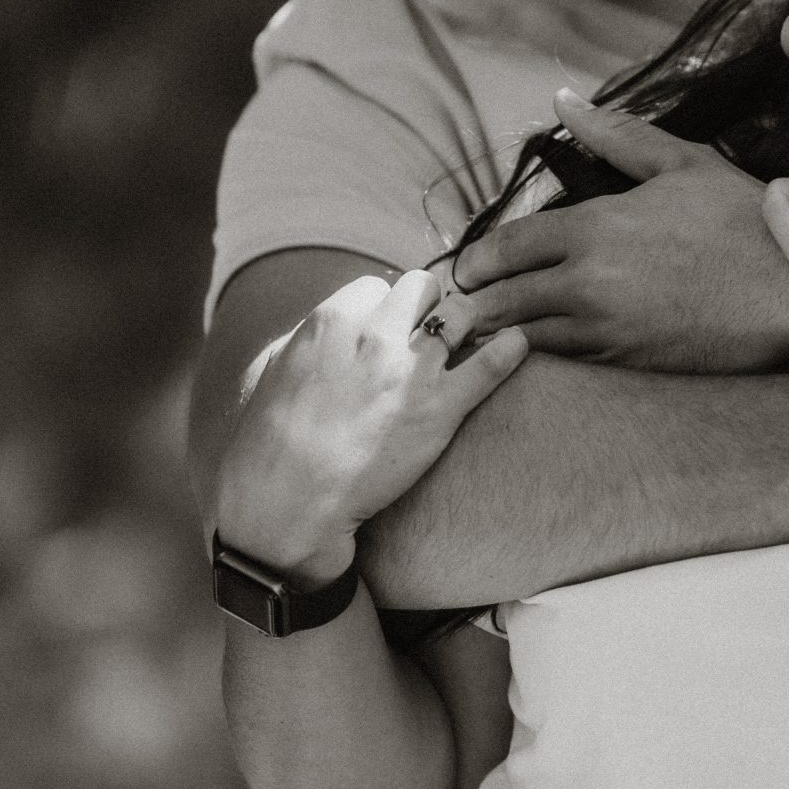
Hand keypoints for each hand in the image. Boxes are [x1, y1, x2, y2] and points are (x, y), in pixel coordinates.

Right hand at [214, 272, 527, 584]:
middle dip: (428, 305)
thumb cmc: (269, 442)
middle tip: (430, 331)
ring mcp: (412, 370)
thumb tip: (327, 327)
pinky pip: (492, 362)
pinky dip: (511, 349)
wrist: (287, 502)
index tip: (389, 329)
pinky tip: (519, 344)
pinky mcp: (441, 409)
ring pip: (462, 313)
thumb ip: (305, 338)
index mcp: (332, 319)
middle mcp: (376, 335)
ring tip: (469, 340)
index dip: (386, 308)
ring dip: (467, 323)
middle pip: (424, 287)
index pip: (378, 286)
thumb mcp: (271, 369)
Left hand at [430, 92, 788, 371]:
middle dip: (473, 303)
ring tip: (481, 335)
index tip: (466, 269)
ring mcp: (605, 329)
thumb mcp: (683, 165)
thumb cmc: (743, 223)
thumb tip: (563, 100)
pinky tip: (529, 357)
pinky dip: (538, 359)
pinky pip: (562, 364)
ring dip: (498, 335)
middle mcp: (588, 281)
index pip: (506, 247)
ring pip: (523, 338)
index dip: (477, 260)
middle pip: (501, 299)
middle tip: (459, 306)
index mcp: (595, 226)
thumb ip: (615, 136)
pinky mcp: (627, 363)